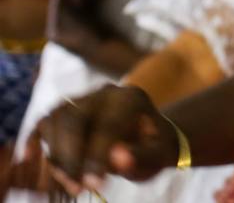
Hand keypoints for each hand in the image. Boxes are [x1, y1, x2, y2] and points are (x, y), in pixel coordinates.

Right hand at [31, 85, 177, 193]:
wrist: (150, 135)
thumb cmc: (154, 146)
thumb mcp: (158, 154)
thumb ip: (142, 156)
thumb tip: (117, 158)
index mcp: (130, 98)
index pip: (107, 124)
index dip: (96, 156)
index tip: (94, 184)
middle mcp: (104, 93)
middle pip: (73, 118)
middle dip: (71, 156)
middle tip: (78, 187)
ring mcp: (82, 98)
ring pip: (55, 120)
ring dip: (56, 155)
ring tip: (71, 182)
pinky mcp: (66, 111)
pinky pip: (44, 122)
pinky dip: (33, 139)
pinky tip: (28, 157)